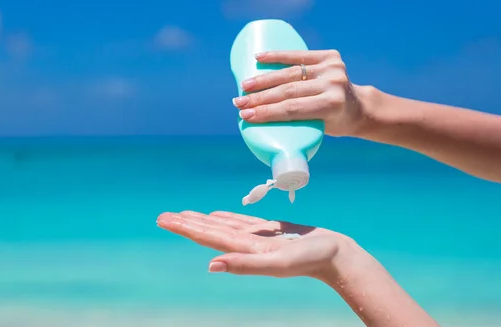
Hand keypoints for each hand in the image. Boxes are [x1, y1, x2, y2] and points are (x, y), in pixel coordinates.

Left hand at [157, 210, 363, 278]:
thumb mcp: (278, 263)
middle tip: (163, 216)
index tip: (164, 220)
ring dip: (203, 220)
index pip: (207, 237)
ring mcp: (258, 238)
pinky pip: (242, 222)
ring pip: (223, 226)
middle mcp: (246, 245)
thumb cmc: (312, 259)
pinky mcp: (271, 231)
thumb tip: (211, 264)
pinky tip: (217, 215)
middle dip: (186, 223)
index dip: (185, 228)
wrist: (337, 256)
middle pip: (209, 231)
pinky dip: (227, 218)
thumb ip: (246, 264)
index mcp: (244, 250)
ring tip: (184, 214)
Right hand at [233, 50, 375, 136]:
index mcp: (332, 105)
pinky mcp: (330, 56)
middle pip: (288, 90)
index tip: (245, 116)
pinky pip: (299, 55)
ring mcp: (332, 68)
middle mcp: (333, 84)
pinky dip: (277, 56)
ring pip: (290, 73)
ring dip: (263, 79)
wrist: (359, 108)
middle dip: (259, 98)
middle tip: (238, 103)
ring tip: (244, 86)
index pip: (293, 109)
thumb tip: (257, 120)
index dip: (267, 113)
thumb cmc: (334, 125)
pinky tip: (259, 58)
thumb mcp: (319, 129)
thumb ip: (295, 123)